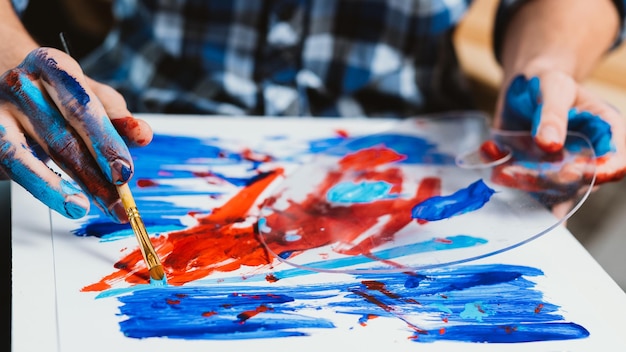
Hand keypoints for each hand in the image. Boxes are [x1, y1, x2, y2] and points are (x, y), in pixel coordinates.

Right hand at [0, 47, 152, 221]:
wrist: (0, 80)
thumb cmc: (54, 93)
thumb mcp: (89, 95)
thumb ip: (117, 115)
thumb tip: (143, 134)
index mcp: (52, 65)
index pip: (83, 107)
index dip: (106, 142)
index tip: (125, 171)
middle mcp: (20, 83)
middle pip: (62, 135)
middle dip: (94, 173)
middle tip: (118, 199)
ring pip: (33, 155)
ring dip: (65, 189)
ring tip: (89, 207)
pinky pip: (16, 165)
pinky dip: (43, 186)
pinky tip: (66, 201)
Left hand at [495, 70, 625, 216]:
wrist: (519, 89)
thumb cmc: (545, 81)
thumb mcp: (552, 88)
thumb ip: (552, 114)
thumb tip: (550, 144)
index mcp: (604, 132)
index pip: (616, 160)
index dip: (602, 172)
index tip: (576, 173)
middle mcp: (587, 157)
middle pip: (581, 183)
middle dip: (555, 183)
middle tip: (527, 173)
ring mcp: (561, 169)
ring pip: (553, 193)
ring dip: (529, 187)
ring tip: (506, 170)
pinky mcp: (537, 176)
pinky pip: (526, 189)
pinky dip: (508, 180)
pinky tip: (494, 159)